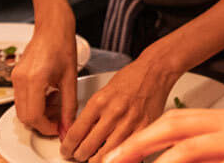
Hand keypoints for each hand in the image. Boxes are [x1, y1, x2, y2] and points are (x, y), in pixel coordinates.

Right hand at [11, 6, 77, 136]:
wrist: (53, 25)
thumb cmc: (63, 44)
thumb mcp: (71, 77)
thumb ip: (69, 104)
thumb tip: (67, 123)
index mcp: (35, 79)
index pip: (34, 116)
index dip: (46, 126)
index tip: (58, 127)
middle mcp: (20, 80)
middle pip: (25, 116)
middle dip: (42, 122)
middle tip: (58, 117)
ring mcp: (15, 77)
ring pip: (21, 108)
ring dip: (38, 112)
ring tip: (56, 101)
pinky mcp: (15, 75)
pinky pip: (21, 97)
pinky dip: (34, 102)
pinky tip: (49, 92)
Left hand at [60, 50, 179, 161]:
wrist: (156, 70)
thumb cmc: (132, 77)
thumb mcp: (104, 91)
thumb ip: (92, 114)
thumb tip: (79, 134)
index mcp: (100, 102)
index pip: (75, 134)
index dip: (67, 147)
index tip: (66, 150)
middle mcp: (113, 113)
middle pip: (86, 150)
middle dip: (79, 156)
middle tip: (79, 154)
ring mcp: (130, 123)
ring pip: (104, 157)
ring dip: (95, 159)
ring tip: (94, 156)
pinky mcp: (144, 129)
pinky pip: (125, 152)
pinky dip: (117, 156)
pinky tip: (113, 152)